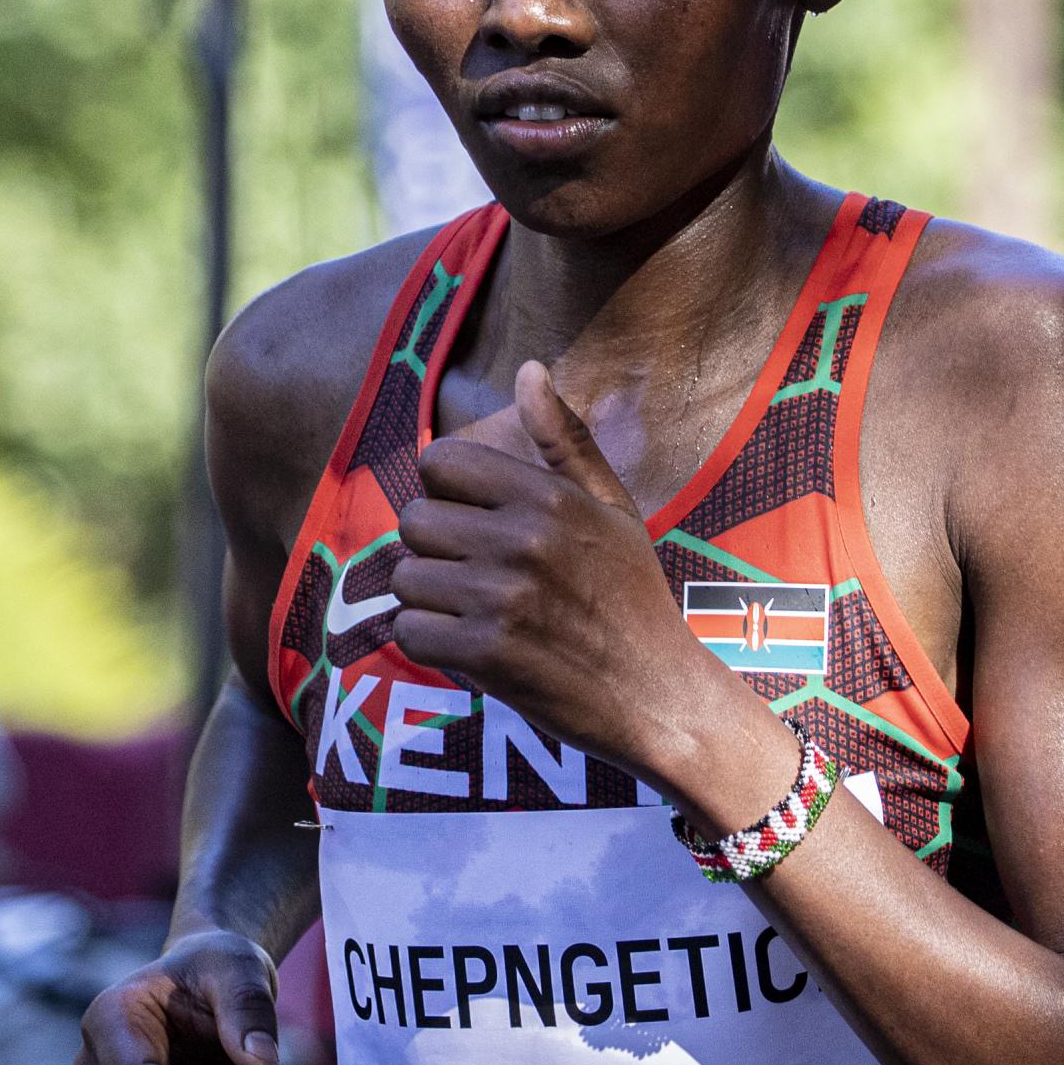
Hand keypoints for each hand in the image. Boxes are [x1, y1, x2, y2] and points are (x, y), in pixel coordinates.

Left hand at [394, 362, 796, 822]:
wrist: (658, 694)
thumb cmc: (633, 598)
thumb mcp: (612, 509)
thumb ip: (565, 441)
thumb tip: (530, 369)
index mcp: (549, 496)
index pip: (440, 462)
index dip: (446, 492)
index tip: (471, 521)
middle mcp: (522, 539)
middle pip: (414, 521)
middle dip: (434, 550)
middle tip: (473, 575)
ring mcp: (502, 598)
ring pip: (405, 578)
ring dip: (430, 601)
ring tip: (474, 613)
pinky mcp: (486, 654)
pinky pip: (410, 631)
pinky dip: (430, 643)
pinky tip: (469, 647)